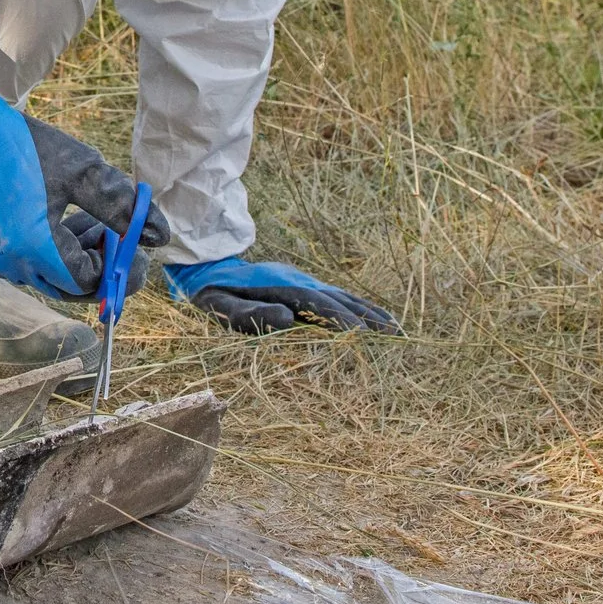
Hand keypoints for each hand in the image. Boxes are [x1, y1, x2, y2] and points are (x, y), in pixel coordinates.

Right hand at [0, 69, 168, 297]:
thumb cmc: (22, 145)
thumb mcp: (81, 170)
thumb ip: (123, 207)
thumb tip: (161, 236)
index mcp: (35, 248)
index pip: (91, 281)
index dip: (119, 266)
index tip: (132, 240)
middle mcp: (12, 264)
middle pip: (72, 287)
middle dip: (101, 263)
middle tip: (115, 230)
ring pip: (52, 276)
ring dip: (79, 255)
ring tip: (90, 218)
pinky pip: (31, 265)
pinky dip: (54, 250)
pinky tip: (62, 219)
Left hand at [165, 255, 398, 334]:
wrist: (207, 267)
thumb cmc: (213, 295)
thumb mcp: (222, 307)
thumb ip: (250, 314)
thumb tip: (286, 319)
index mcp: (279, 286)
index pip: (316, 304)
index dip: (340, 319)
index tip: (363, 335)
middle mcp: (296, 280)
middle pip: (337, 299)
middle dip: (365, 317)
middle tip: (395, 336)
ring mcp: (301, 281)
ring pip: (341, 296)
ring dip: (367, 312)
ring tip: (394, 329)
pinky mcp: (302, 285)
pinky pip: (335, 296)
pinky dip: (356, 306)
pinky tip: (370, 316)